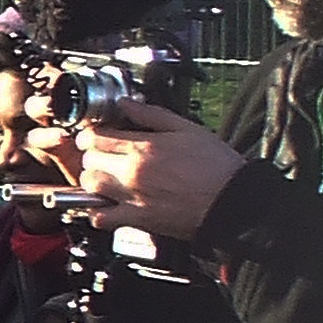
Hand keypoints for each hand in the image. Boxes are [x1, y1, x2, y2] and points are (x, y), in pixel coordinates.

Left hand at [57, 100, 245, 240]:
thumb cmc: (217, 167)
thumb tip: (127, 103)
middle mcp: (133, 172)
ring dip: (93, 180)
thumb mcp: (187, 129)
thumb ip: (151, 115)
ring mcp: (132, 196)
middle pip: (89, 160)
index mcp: (144, 147)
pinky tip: (108, 203)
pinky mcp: (137, 219)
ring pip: (89, 185)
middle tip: (104, 156)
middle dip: (92, 155)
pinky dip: (98, 211)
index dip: (92, 135)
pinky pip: (101, 217)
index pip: (95, 137)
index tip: (96, 136)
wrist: (233, 201)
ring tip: (106, 177)